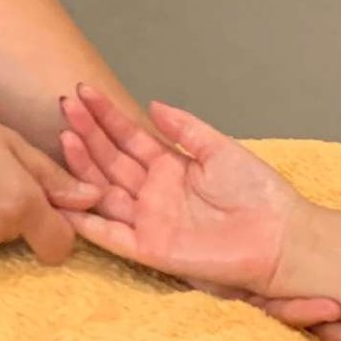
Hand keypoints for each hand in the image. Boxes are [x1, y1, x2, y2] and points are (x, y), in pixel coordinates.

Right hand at [59, 88, 299, 292]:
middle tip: (65, 106)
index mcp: (169, 167)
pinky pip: (109, 234)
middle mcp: (153, 192)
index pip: (128, 137)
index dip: (106, 116)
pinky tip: (61, 199)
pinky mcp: (148, 248)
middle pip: (111, 159)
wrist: (279, 237)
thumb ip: (185, 128)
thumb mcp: (220, 148)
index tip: (83, 92)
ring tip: (64, 136)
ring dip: (82, 166)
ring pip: (104, 190)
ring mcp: (148, 219)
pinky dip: (85, 220)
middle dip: (88, 132)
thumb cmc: (257, 193)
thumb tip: (152, 104)